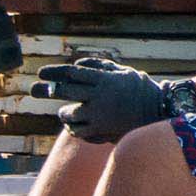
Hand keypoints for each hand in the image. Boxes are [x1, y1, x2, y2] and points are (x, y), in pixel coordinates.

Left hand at [34, 57, 193, 142]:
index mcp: (105, 79)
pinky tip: (74, 126)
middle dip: (48, 90)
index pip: (72, 73)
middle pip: (66, 91)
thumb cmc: (140, 89)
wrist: (159, 112)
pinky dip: (73, 128)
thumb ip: (100, 66)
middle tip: (36, 89)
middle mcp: (100, 96)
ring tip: (65, 112)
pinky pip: (78, 131)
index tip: (41, 73)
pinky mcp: (102, 130)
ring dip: (64, 112)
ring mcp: (100, 114)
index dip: (54, 72)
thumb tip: (76, 64)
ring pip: (69, 114)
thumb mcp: (123, 71)